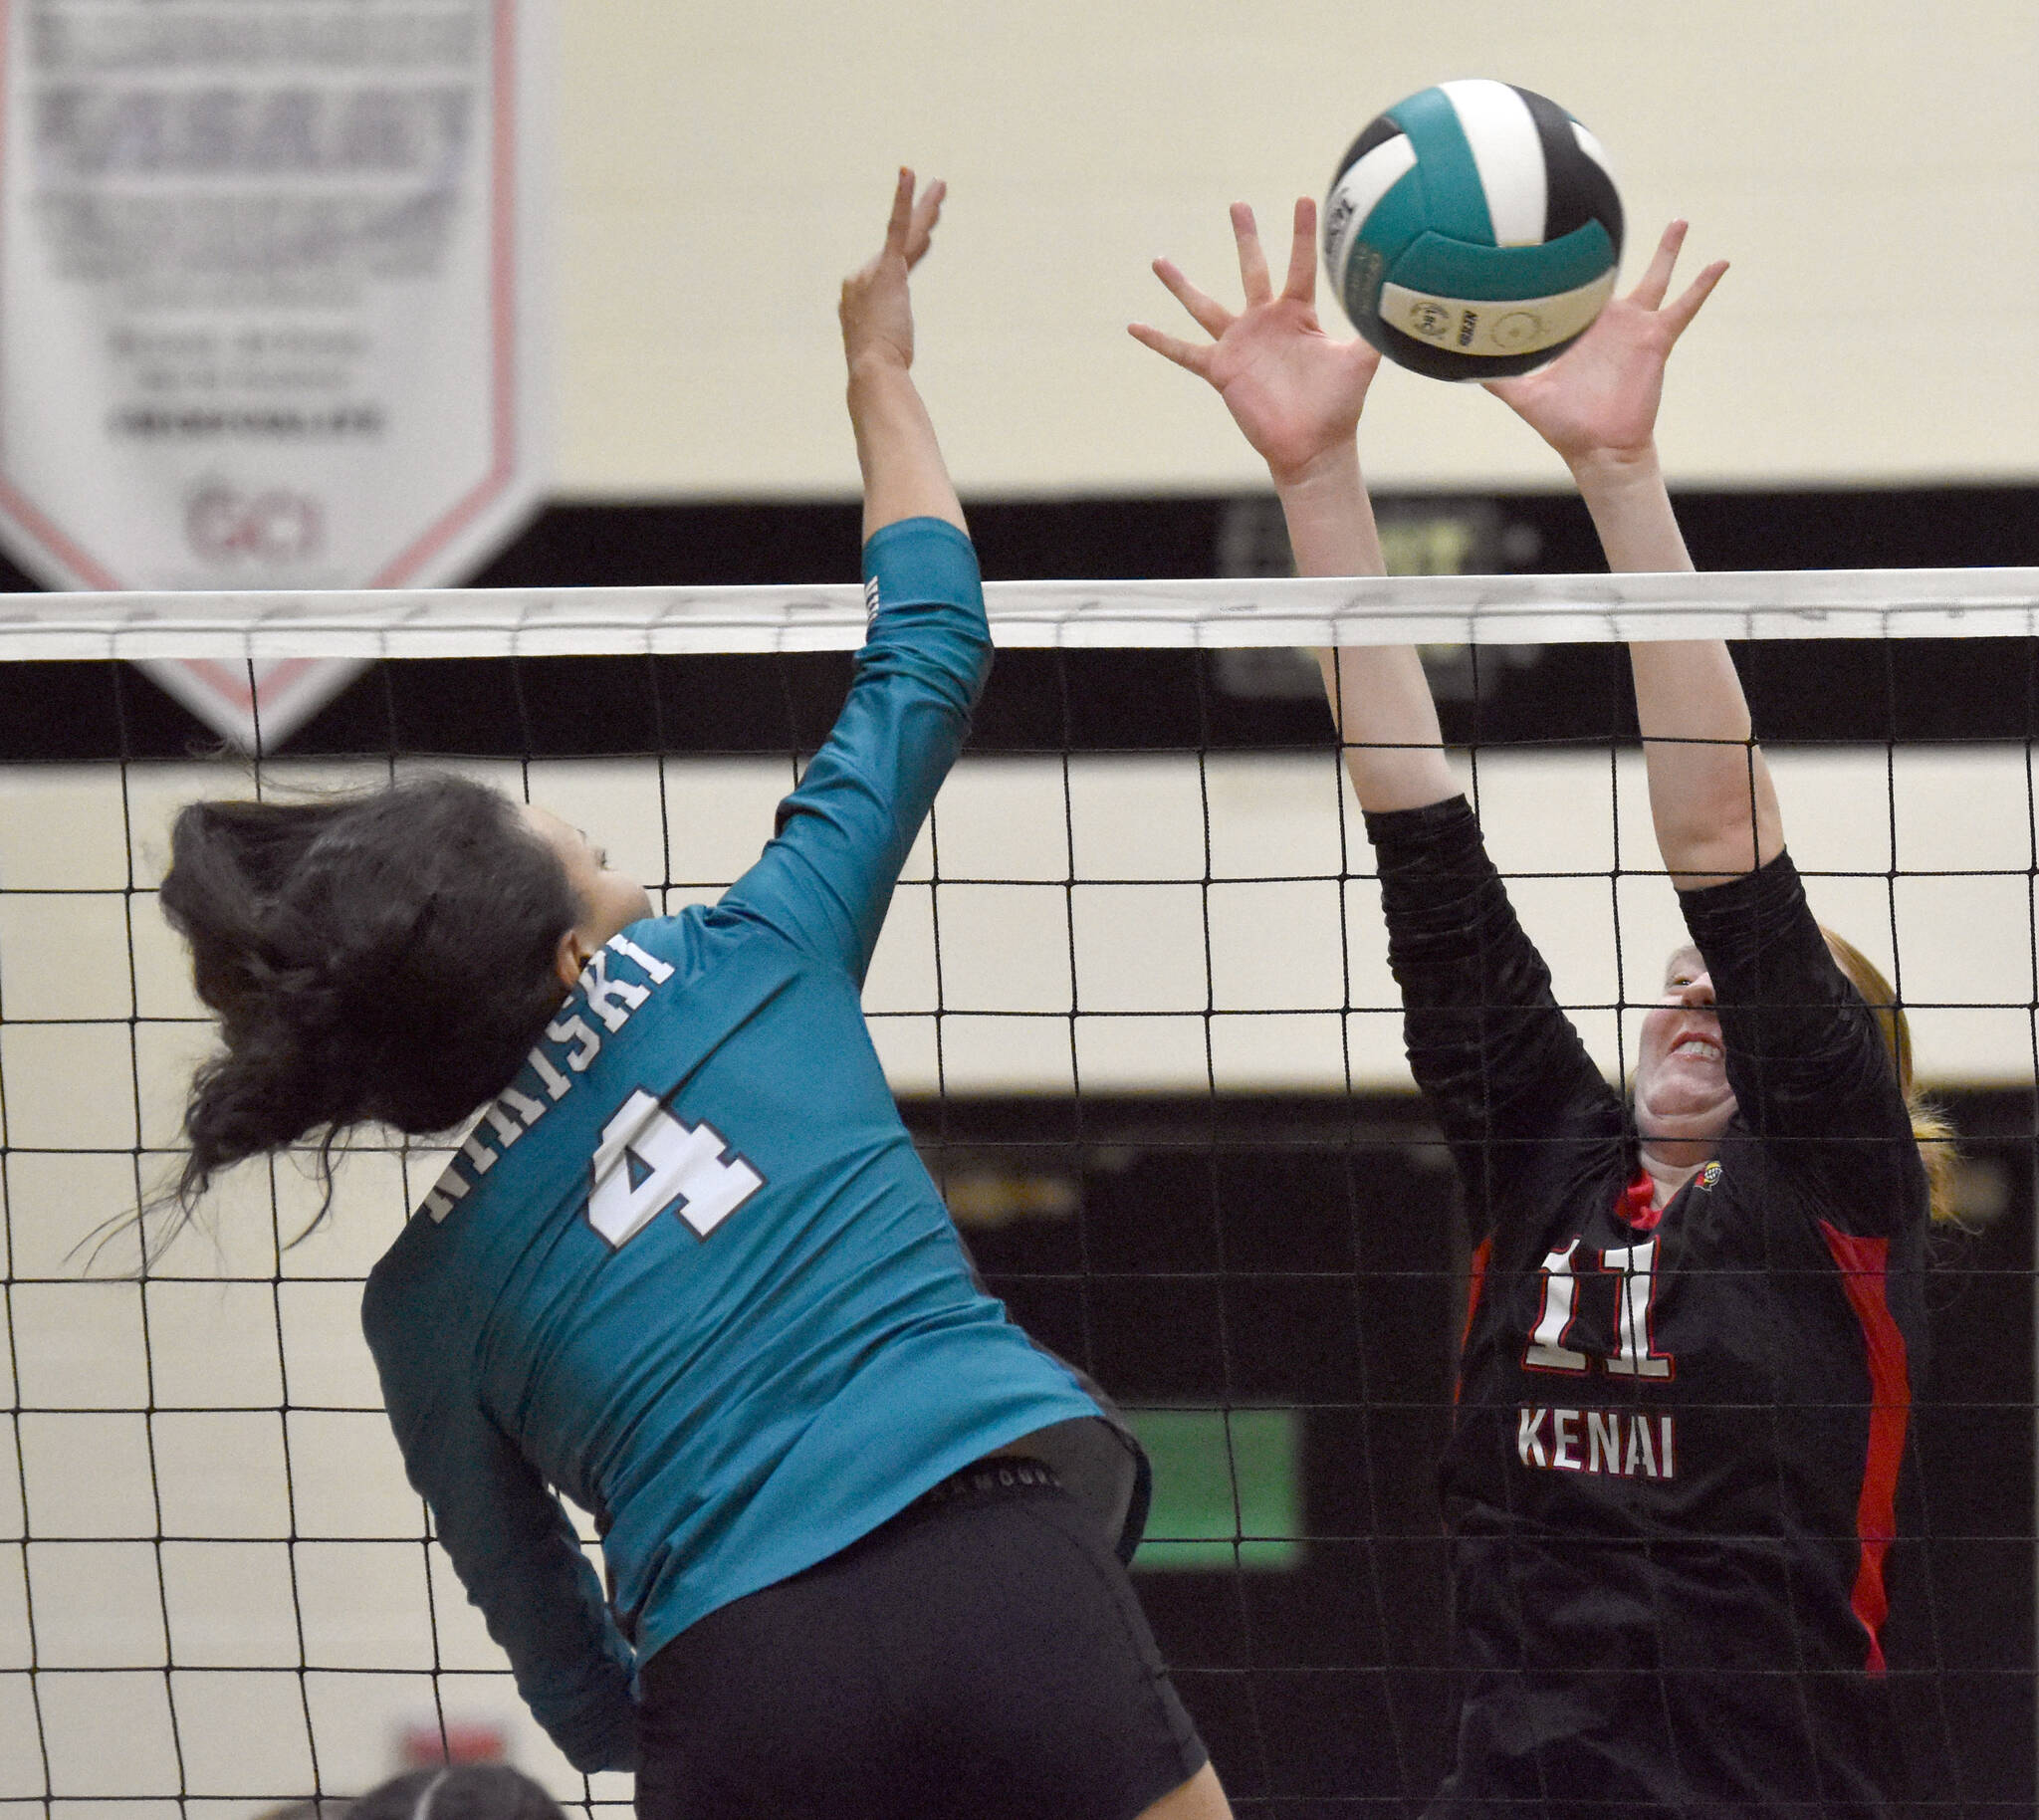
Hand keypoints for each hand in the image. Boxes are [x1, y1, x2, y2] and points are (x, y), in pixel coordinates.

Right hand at [840, 168, 943, 375]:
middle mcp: (860, 278)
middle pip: (898, 243)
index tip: (927, 238)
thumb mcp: (886, 348)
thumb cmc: (880, 371)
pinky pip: (895, 227)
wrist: (872, 370)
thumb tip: (895, 348)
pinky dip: (902, 200)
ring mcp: (871, 271)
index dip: (914, 250)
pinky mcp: (887, 269)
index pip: (892, 265)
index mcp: (858, 295)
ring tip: (941, 187)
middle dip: (918, 217)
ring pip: (905, 234)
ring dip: (925, 209)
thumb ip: (890, 335)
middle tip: (936, 194)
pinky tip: (908, 173)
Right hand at [1131, 198, 1380, 486]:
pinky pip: (1183, 352)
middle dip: (1245, 236)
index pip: (1300, 265)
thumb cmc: (1338, 407)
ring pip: (1204, 304)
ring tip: (1158, 260)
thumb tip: (1398, 301)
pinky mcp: (1221, 369)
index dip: (1301, 233)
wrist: (1313, 447)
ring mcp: (1240, 344)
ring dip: (1181, 284)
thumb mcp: (1360, 362)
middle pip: (1251, 268)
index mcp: (1297, 315)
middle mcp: (1265, 323)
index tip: (1302, 198)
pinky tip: (1133, 326)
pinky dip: (1158, 341)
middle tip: (1237, 204)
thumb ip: (1375, 330)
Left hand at [1485, 220, 1725, 472]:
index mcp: (1581, 330)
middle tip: (1619, 209)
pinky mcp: (1657, 341)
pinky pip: (1685, 308)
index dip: (1571, 268)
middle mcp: (1610, 323)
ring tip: (1681, 220)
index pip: (1577, 290)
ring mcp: (1636, 329)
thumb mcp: (1523, 395)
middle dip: (1614, 247)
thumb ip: (1496, 376)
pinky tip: (1720, 263)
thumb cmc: (1563, 425)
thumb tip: (1458, 365)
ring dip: (1669, 251)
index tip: (1563, 233)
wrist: (1597, 447)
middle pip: (1618, 274)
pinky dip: (1702, 286)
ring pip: (1657, 280)